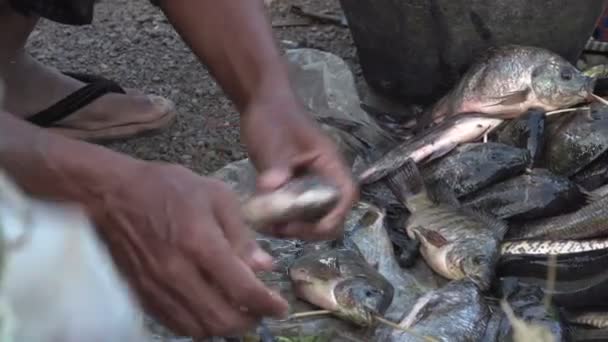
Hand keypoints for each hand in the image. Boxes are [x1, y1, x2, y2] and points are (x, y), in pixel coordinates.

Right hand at [91, 161, 288, 336]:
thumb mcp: (215, 196)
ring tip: (238, 313)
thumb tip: (264, 266)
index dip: (267, 305)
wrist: (110, 195)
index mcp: (200, 244)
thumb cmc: (165, 188)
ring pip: (198, 329)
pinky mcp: (142, 296)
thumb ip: (242, 233)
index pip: (242, 289)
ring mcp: (157, 289)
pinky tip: (209, 312)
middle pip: (221, 319)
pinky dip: (198, 326)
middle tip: (262, 312)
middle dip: (249, 321)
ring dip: (224, 327)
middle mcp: (178, 273)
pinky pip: (176, 325)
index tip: (281, 308)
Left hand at [241, 98, 358, 239]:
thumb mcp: (273, 143)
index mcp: (330, 163)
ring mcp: (311, 183)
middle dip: (310, 228)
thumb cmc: (274, 118)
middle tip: (281, 229)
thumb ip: (275, 169)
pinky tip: (264, 219)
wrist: (261, 103)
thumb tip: (271, 192)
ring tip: (269, 226)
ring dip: (295, 227)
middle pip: (332, 213)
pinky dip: (284, 219)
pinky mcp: (296, 187)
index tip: (307, 227)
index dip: (333, 217)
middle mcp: (326, 177)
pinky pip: (297, 211)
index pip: (345, 196)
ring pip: (314, 216)